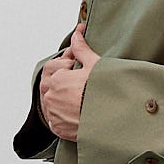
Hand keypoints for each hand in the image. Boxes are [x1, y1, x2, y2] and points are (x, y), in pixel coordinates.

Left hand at [38, 21, 101, 140]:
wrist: (113, 118)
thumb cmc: (104, 90)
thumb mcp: (94, 64)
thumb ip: (81, 48)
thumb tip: (77, 34)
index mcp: (56, 78)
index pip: (56, 68)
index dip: (69, 67)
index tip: (80, 71)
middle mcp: (50, 97)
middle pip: (52, 87)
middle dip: (64, 84)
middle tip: (81, 86)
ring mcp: (54, 114)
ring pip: (52, 104)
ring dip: (62, 101)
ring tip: (80, 100)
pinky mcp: (59, 129)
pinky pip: (56, 122)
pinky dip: (64, 117)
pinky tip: (77, 114)